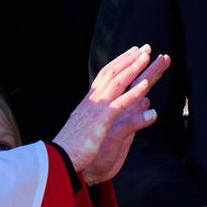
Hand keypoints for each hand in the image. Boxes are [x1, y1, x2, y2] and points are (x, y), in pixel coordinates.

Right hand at [55, 44, 171, 186]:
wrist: (58, 159)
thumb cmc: (74, 147)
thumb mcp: (91, 129)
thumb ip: (106, 117)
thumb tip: (118, 111)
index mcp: (90, 102)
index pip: (106, 76)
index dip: (121, 63)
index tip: (133, 53)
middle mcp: (93, 100)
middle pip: (113, 73)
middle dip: (130, 59)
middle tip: (145, 47)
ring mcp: (97, 109)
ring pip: (118, 83)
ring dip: (134, 68)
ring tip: (148, 56)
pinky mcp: (101, 121)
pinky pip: (120, 104)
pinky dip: (133, 95)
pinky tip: (145, 87)